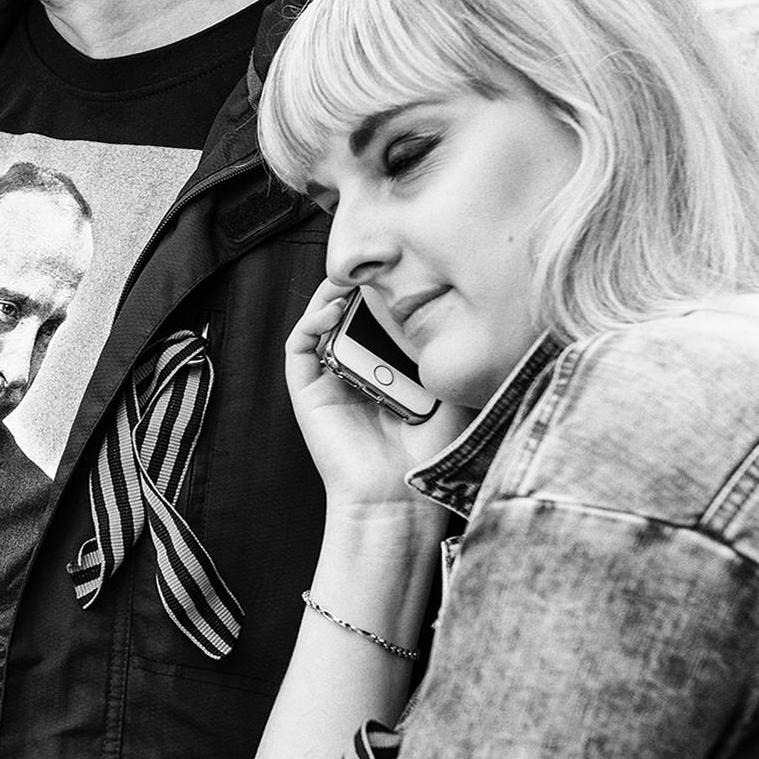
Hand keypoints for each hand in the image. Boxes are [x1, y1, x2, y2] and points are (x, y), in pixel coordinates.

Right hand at [286, 279, 468, 508]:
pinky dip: (311, 321)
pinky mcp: (307, 392)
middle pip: (350, 314)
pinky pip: (299, 347)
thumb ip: (447, 357)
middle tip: (378, 259)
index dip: (388, 291)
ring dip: (333, 293)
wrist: (397, 499)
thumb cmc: (427, 453)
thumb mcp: (449, 392)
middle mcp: (357, 372)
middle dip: (361, 284)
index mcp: (389, 371)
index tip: (405, 264)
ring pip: (321, 322)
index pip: (382, 320)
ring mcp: (329, 380)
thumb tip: (460, 312)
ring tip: (355, 274)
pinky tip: (332, 308)